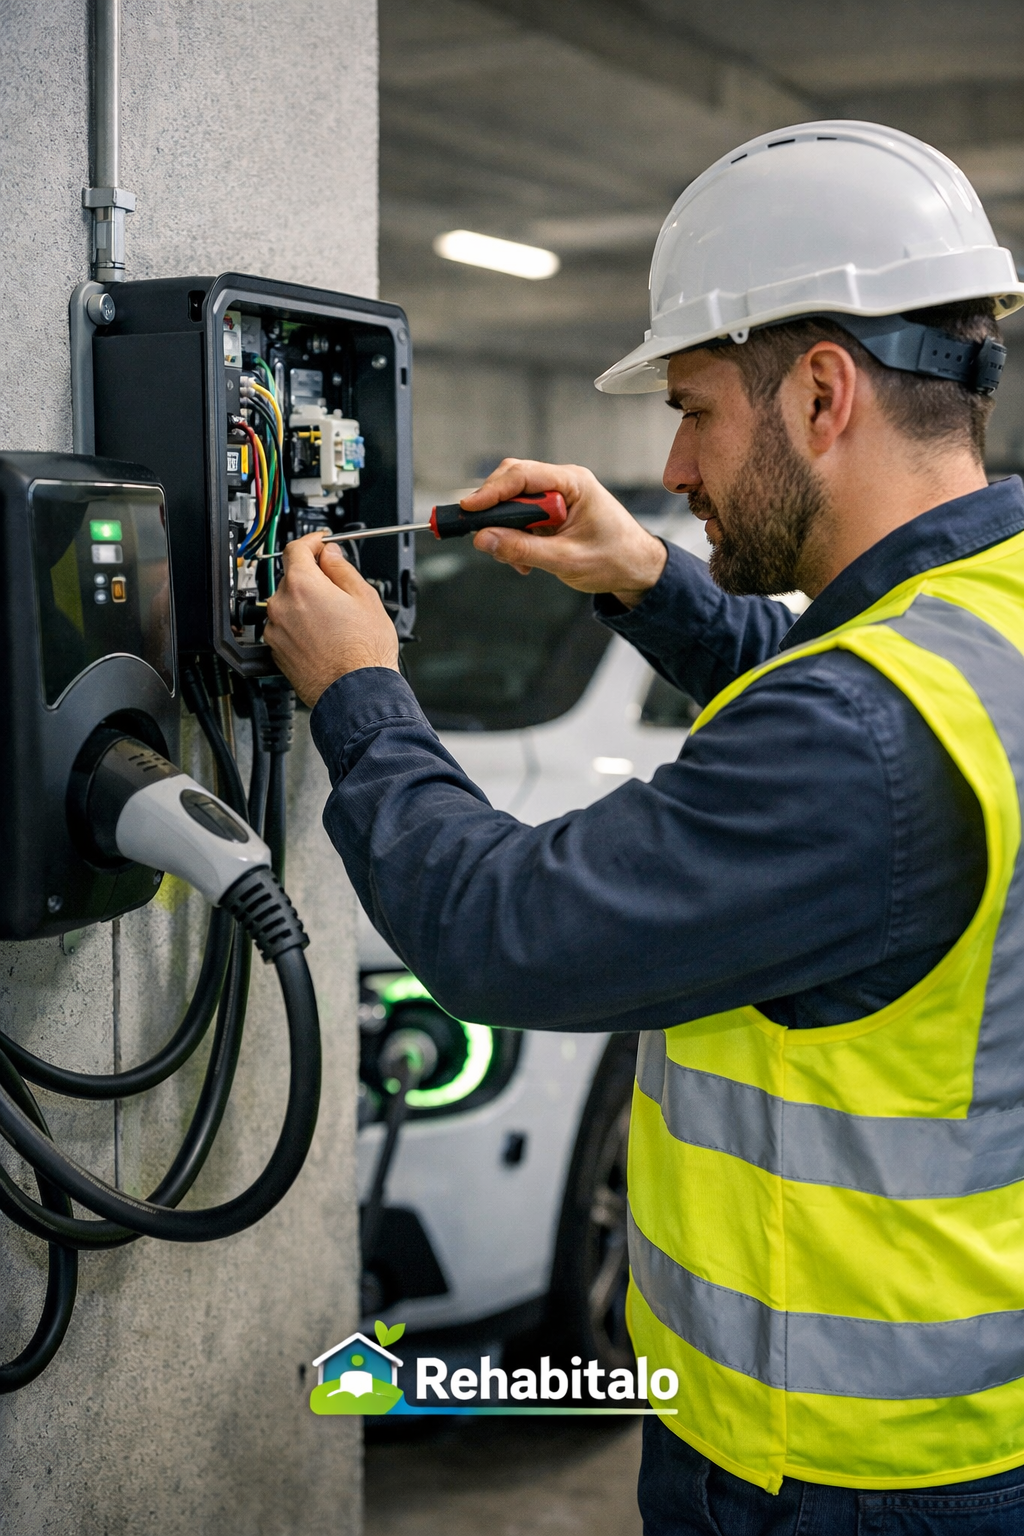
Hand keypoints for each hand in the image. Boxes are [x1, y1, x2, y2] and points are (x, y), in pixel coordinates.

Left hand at [263, 534, 398, 706]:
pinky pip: (286, 627)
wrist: (356, 693)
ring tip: (335, 621)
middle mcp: (281, 605)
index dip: (312, 541)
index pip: (296, 548)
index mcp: (302, 585)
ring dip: (306, 604)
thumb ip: (342, 569)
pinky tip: (324, 637)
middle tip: (339, 588)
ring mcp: (276, 631)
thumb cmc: (364, 652)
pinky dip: (300, 626)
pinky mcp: (276, 651)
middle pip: (293, 577)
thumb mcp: (365, 597)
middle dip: (314, 578)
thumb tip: (330, 555)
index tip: (321, 543)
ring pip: (289, 604)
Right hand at [461, 458, 667, 606]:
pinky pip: (521, 518)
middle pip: (512, 482)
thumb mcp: (566, 559)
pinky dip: (515, 539)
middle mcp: (563, 482)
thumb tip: (483, 539)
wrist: (637, 569)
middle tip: (483, 538)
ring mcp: (557, 496)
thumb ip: (522, 549)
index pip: (522, 475)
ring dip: (505, 530)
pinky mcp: (552, 512)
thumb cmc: (614, 560)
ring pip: (513, 502)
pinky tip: (525, 562)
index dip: (491, 491)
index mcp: (573, 483)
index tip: (468, 509)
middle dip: (494, 511)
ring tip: (515, 560)